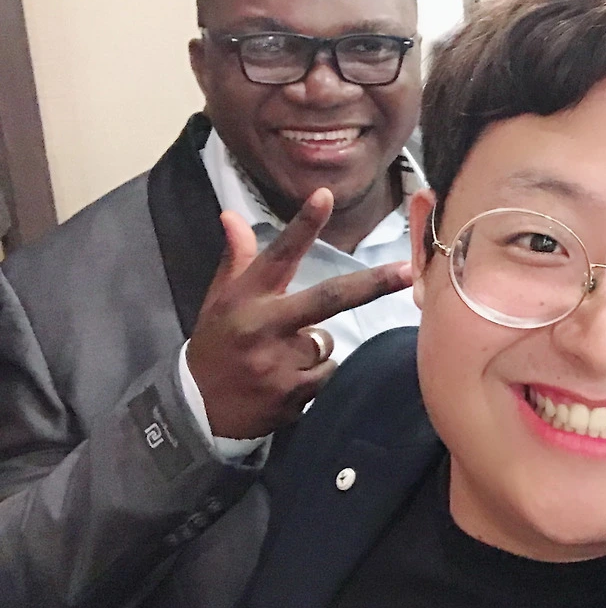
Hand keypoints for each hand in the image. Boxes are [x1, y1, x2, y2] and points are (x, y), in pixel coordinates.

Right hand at [187, 189, 413, 438]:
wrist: (195, 412)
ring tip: (281, 361)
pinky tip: (287, 383)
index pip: (279, 255)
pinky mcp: (292, 396)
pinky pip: (327, 374)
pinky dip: (317, 376)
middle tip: (408, 271)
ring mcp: (279, 363)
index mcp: (245, 298)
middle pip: (330, 298)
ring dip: (317, 349)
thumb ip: (237, 259)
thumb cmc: (216, 346)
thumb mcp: (218, 301)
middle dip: (373, 283)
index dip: (303, 225)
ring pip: (329, 342)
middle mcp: (262, 326)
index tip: (325, 195)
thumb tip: (231, 214)